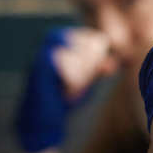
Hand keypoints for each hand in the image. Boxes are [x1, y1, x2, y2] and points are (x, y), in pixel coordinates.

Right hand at [16, 27, 117, 152]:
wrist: (40, 117)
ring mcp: (46, 46)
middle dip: (87, 73)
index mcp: (65, 35)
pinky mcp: (42, 60)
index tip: (77, 75)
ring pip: (85, 62)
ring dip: (79, 82)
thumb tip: (112, 63)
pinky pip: (75, 73)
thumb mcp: (88, 80)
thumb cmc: (63, 95)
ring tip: (63, 87)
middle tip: (68, 83)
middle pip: (94, 51)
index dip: (94, 64)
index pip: (99, 41)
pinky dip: (72, 87)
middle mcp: (55, 35)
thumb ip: (100, 68)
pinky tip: (58, 90)